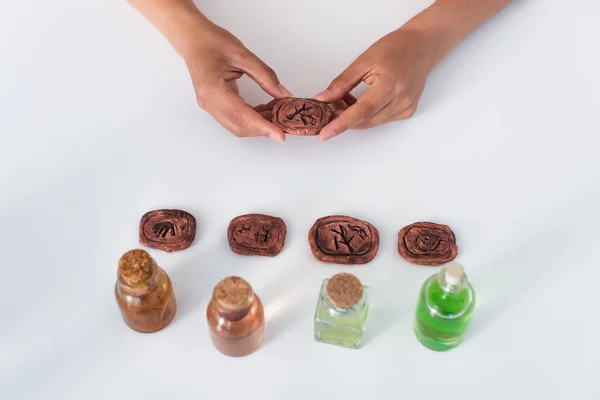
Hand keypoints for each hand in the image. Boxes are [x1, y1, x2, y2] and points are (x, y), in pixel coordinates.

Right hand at [182, 21, 291, 141]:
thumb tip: (284, 95)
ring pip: (237, 125)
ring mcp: (210, 106)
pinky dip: (252, 117)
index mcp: (212, 90)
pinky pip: (234, 118)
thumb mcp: (243, 54)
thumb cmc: (213, 42)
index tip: (280, 135)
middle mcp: (208, 103)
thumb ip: (265, 76)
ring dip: (258, 124)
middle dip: (263, 128)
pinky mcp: (214, 105)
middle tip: (285, 122)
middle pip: (239, 126)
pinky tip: (266, 109)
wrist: (193, 39)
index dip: (262, 127)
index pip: (241, 115)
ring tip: (278, 113)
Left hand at [313, 28, 437, 140]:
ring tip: (344, 100)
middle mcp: (401, 100)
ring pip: (372, 122)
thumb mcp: (363, 61)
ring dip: (354, 117)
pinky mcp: (407, 111)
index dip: (341, 124)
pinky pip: (381, 119)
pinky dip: (367, 115)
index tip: (325, 134)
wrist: (421, 47)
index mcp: (390, 85)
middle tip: (328, 108)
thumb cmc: (394, 48)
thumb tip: (323, 99)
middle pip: (365, 120)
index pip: (362, 111)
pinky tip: (360, 102)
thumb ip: (342, 83)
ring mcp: (406, 108)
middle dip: (343, 119)